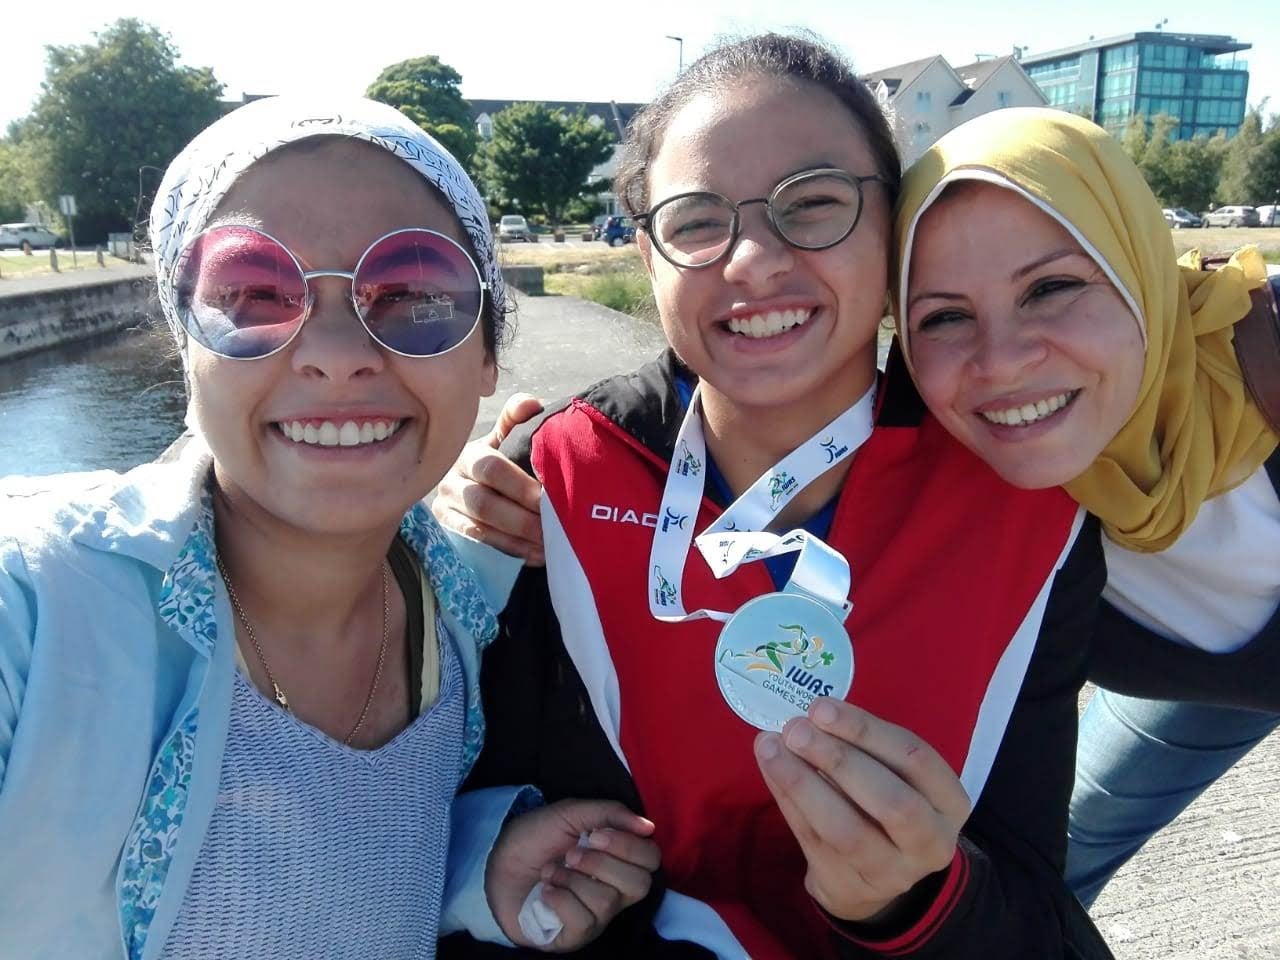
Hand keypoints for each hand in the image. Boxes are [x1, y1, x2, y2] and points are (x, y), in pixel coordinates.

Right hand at [434, 393, 546, 564]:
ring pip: (481, 528)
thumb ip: (516, 420)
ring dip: (519, 540)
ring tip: (550, 545)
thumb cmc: (499, 460)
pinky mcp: (449, 532)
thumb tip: (530, 403)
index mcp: (467, 454)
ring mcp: (446, 509)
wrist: (474, 485)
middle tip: (553, 528)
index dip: (520, 484)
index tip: (548, 497)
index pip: (490, 468)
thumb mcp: (506, 438)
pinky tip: (537, 555)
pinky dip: (511, 551)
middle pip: (484, 504)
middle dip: (522, 519)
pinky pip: (480, 546)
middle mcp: (450, 481)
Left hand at [486, 798, 660, 950]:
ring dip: (572, 880)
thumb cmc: (536, 837)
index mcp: (619, 859)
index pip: (651, 859)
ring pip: (607, 902)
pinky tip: (546, 890)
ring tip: (551, 871)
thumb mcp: (571, 814)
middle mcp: (614, 890)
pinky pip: (583, 922)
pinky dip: (561, 899)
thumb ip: (610, 813)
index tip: (595, 834)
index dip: (629, 846)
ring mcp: (596, 916)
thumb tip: (647, 826)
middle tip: (572, 854)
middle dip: (602, 864)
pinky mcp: (575, 935)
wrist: (496, 863)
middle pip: (639, 885)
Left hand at [754, 698, 970, 922]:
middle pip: (890, 802)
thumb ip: (862, 746)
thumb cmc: (883, 804)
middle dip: (838, 760)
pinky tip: (772, 770)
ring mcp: (891, 872)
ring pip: (846, 830)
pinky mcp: (849, 886)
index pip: (916, 759)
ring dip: (802, 783)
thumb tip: (809, 716)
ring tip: (772, 747)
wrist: (873, 877)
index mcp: (949, 802)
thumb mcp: (893, 774)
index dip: (866, 731)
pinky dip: (788, 801)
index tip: (821, 708)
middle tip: (796, 730)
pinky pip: (813, 841)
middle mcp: (930, 842)